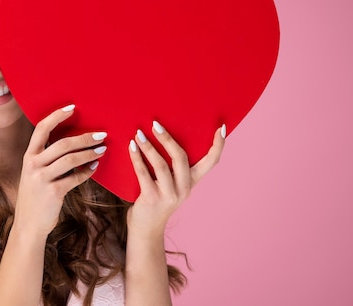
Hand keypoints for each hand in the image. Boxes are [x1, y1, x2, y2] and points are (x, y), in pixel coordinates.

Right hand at [13, 104, 106, 236]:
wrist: (29, 224)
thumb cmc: (36, 196)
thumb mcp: (34, 173)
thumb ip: (46, 158)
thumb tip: (72, 142)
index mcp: (29, 156)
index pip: (41, 128)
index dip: (56, 116)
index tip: (73, 107)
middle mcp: (32, 164)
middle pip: (62, 144)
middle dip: (84, 138)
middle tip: (101, 135)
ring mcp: (42, 178)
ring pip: (71, 160)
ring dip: (89, 154)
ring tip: (103, 150)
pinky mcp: (53, 192)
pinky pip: (75, 178)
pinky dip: (87, 172)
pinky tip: (95, 168)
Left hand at [127, 122, 225, 237]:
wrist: (146, 228)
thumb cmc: (157, 198)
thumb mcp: (172, 183)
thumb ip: (173, 167)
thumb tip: (164, 135)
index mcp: (192, 181)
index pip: (211, 162)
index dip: (218, 145)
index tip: (221, 127)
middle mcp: (184, 189)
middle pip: (181, 158)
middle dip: (168, 139)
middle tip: (155, 124)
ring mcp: (169, 195)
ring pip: (161, 165)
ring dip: (149, 147)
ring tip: (139, 134)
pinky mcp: (152, 199)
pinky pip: (143, 174)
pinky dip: (137, 158)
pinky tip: (132, 147)